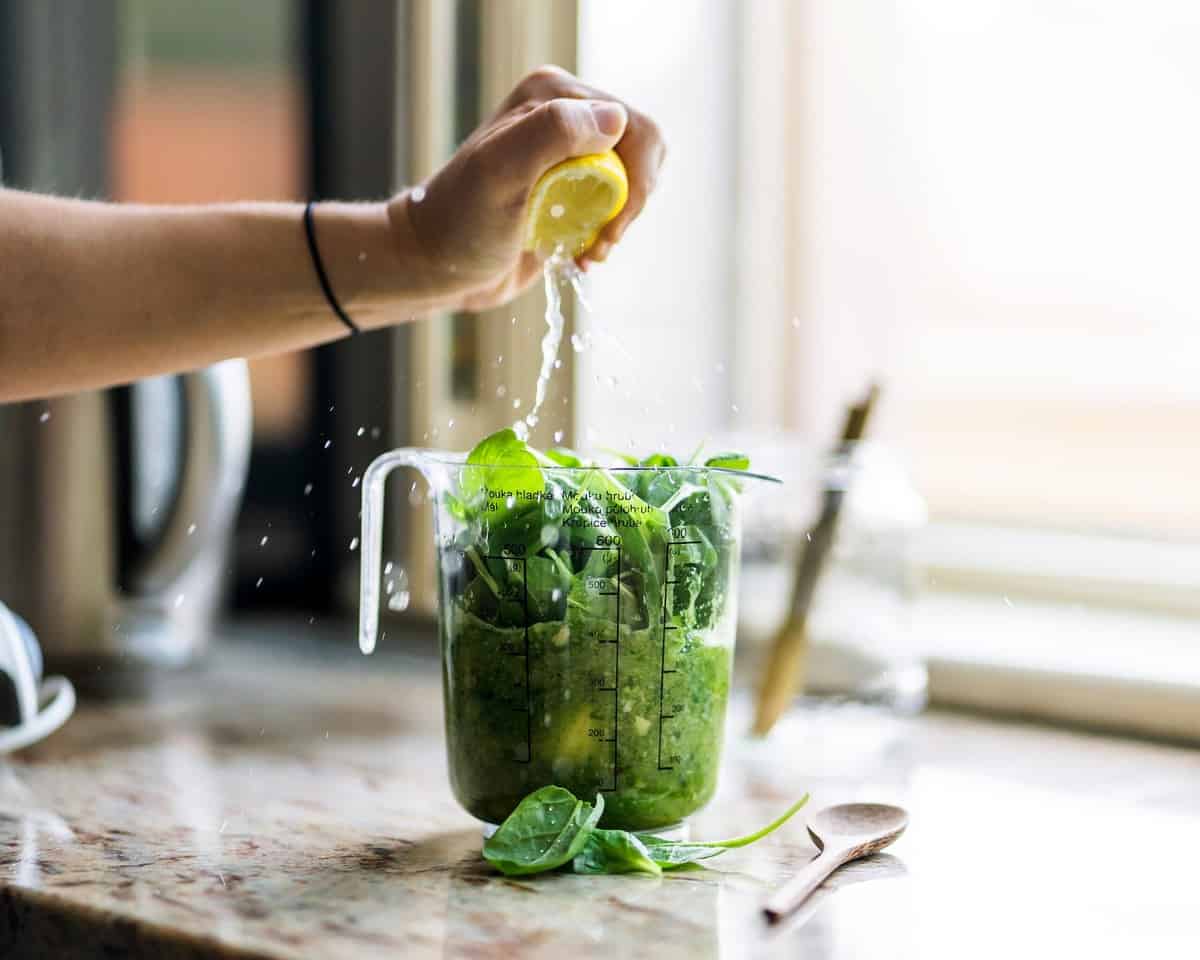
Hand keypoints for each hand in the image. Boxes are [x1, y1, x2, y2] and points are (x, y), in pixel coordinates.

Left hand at [387, 65, 665, 312]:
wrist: (435, 266)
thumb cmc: (460, 221)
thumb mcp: (500, 171)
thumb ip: (554, 132)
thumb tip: (617, 119)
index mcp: (553, 95)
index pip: (632, 127)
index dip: (634, 181)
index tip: (607, 226)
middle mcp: (565, 116)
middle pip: (642, 153)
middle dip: (630, 204)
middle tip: (600, 241)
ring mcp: (569, 154)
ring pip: (633, 182)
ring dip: (619, 224)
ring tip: (588, 251)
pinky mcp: (570, 191)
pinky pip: (615, 206)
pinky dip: (607, 236)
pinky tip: (580, 255)